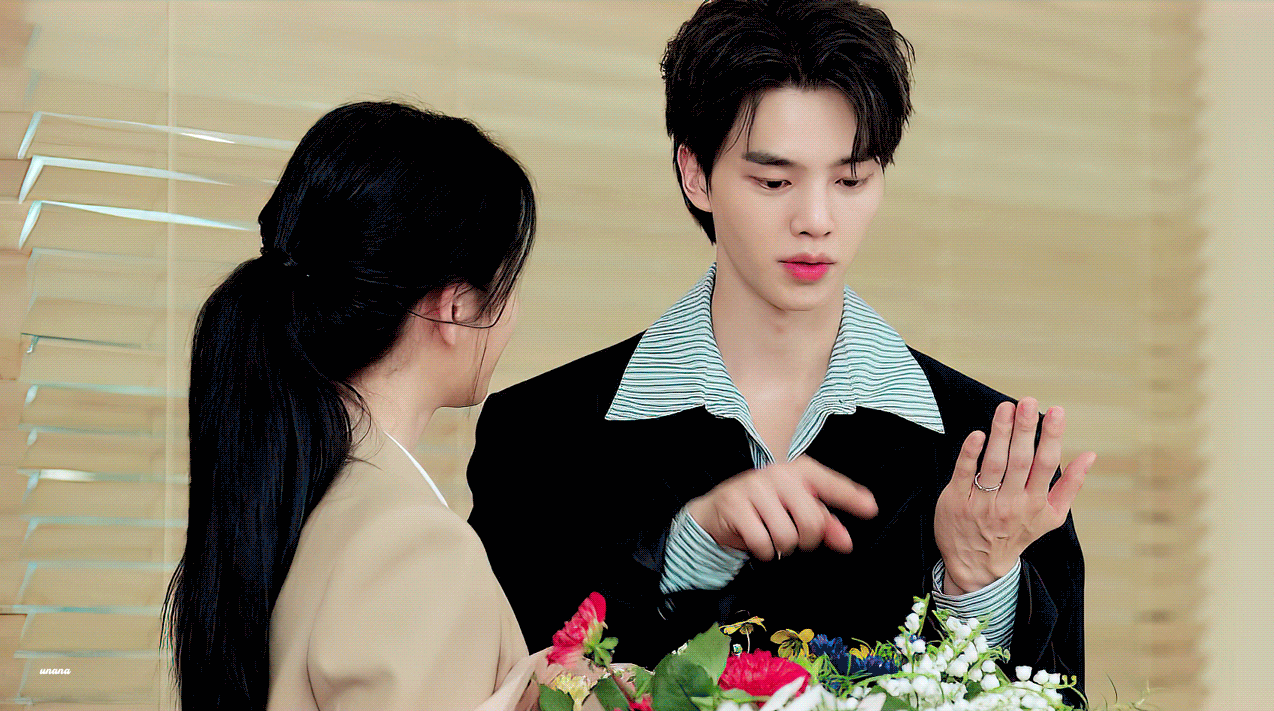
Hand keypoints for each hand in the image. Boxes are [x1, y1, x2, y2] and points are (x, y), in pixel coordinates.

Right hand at [685, 454, 877, 560]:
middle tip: (795, 537)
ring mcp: (755, 488)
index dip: (851, 498)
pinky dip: (763, 551)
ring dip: (783, 547)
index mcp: (800, 470)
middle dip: (807, 540)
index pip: (830, 484)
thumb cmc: (765, 508)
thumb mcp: (797, 510)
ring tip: (773, 536)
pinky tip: (757, 541)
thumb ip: (825, 524)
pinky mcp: (736, 506)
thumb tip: (846, 542)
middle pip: (812, 521)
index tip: (871, 509)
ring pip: (787, 536)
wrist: (718, 510)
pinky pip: (763, 543)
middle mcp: (779, 474)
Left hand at [935, 398, 1094, 594]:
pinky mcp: (957, 501)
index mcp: (1035, 503)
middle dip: (1025, 430)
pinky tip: (978, 434)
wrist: (977, 566)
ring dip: (1000, 433)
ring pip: (993, 463)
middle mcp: (1011, 503)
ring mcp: (983, 502)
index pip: (1046, 465)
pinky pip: (964, 473)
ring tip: (1005, 407)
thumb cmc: (1016, 534)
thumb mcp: (1050, 517)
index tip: (1057, 411)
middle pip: (1019, 460)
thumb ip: (1071, 486)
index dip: (1051, 437)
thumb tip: (1090, 455)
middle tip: (1027, 402)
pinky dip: (971, 453)